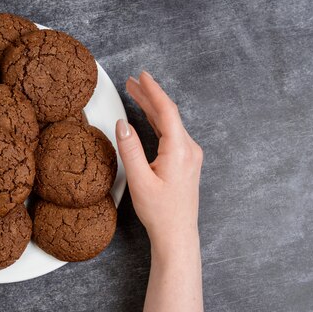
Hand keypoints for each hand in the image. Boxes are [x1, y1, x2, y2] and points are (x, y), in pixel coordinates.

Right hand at [120, 72, 206, 311]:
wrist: (177, 235)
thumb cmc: (160, 212)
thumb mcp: (139, 180)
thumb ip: (130, 149)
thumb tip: (122, 124)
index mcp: (179, 149)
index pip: (166, 111)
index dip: (153, 91)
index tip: (142, 76)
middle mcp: (189, 149)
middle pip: (169, 114)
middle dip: (149, 96)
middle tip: (131, 82)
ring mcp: (190, 156)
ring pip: (170, 124)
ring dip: (152, 109)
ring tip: (136, 94)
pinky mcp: (186, 163)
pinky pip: (172, 134)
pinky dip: (158, 122)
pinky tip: (147, 118)